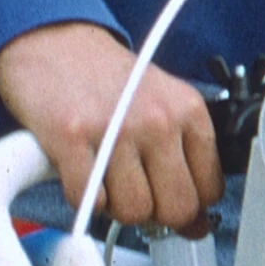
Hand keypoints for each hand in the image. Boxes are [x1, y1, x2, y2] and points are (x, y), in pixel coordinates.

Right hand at [0, 21, 221, 234]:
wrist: (54, 44)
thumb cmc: (108, 80)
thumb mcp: (162, 103)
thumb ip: (183, 155)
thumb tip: (197, 221)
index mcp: (188, 110)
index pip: (210, 187)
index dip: (193, 209)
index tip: (177, 208)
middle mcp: (157, 120)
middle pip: (176, 207)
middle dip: (158, 218)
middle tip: (140, 204)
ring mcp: (115, 130)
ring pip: (133, 210)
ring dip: (118, 210)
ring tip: (109, 184)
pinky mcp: (70, 139)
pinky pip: (88, 200)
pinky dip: (86, 202)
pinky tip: (85, 180)